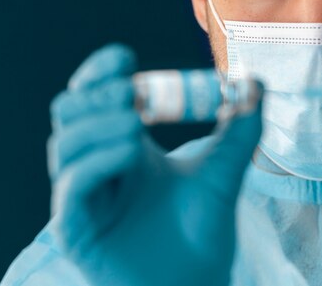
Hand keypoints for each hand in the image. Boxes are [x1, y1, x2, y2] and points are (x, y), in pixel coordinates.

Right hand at [48, 44, 262, 285]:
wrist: (198, 280)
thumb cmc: (203, 225)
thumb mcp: (224, 168)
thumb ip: (241, 127)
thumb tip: (256, 82)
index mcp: (124, 144)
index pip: (93, 95)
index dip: (99, 71)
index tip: (124, 57)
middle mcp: (98, 165)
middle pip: (68, 112)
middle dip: (95, 94)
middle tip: (131, 92)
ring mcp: (84, 196)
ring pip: (65, 144)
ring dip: (99, 125)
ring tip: (137, 126)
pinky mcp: (78, 229)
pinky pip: (73, 184)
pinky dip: (96, 161)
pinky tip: (130, 154)